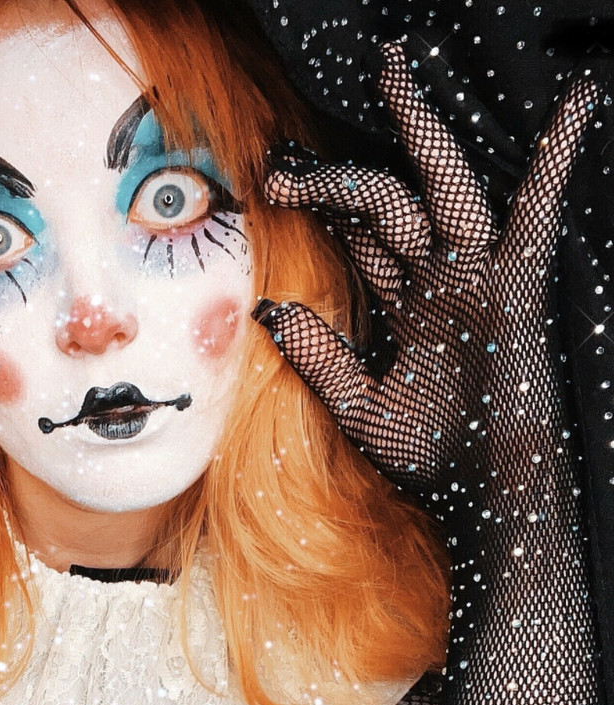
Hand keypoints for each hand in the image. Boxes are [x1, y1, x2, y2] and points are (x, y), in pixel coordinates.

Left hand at [257, 43, 596, 505]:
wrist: (484, 493)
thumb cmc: (430, 456)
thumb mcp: (356, 406)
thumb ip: (317, 355)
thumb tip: (266, 309)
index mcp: (407, 302)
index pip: (361, 235)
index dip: (319, 205)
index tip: (271, 183)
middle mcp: (440, 278)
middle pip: (387, 202)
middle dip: (339, 172)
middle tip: (284, 157)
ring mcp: (477, 277)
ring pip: (443, 189)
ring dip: (418, 131)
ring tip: (392, 75)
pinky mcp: (514, 288)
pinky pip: (535, 215)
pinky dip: (554, 161)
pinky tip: (574, 106)